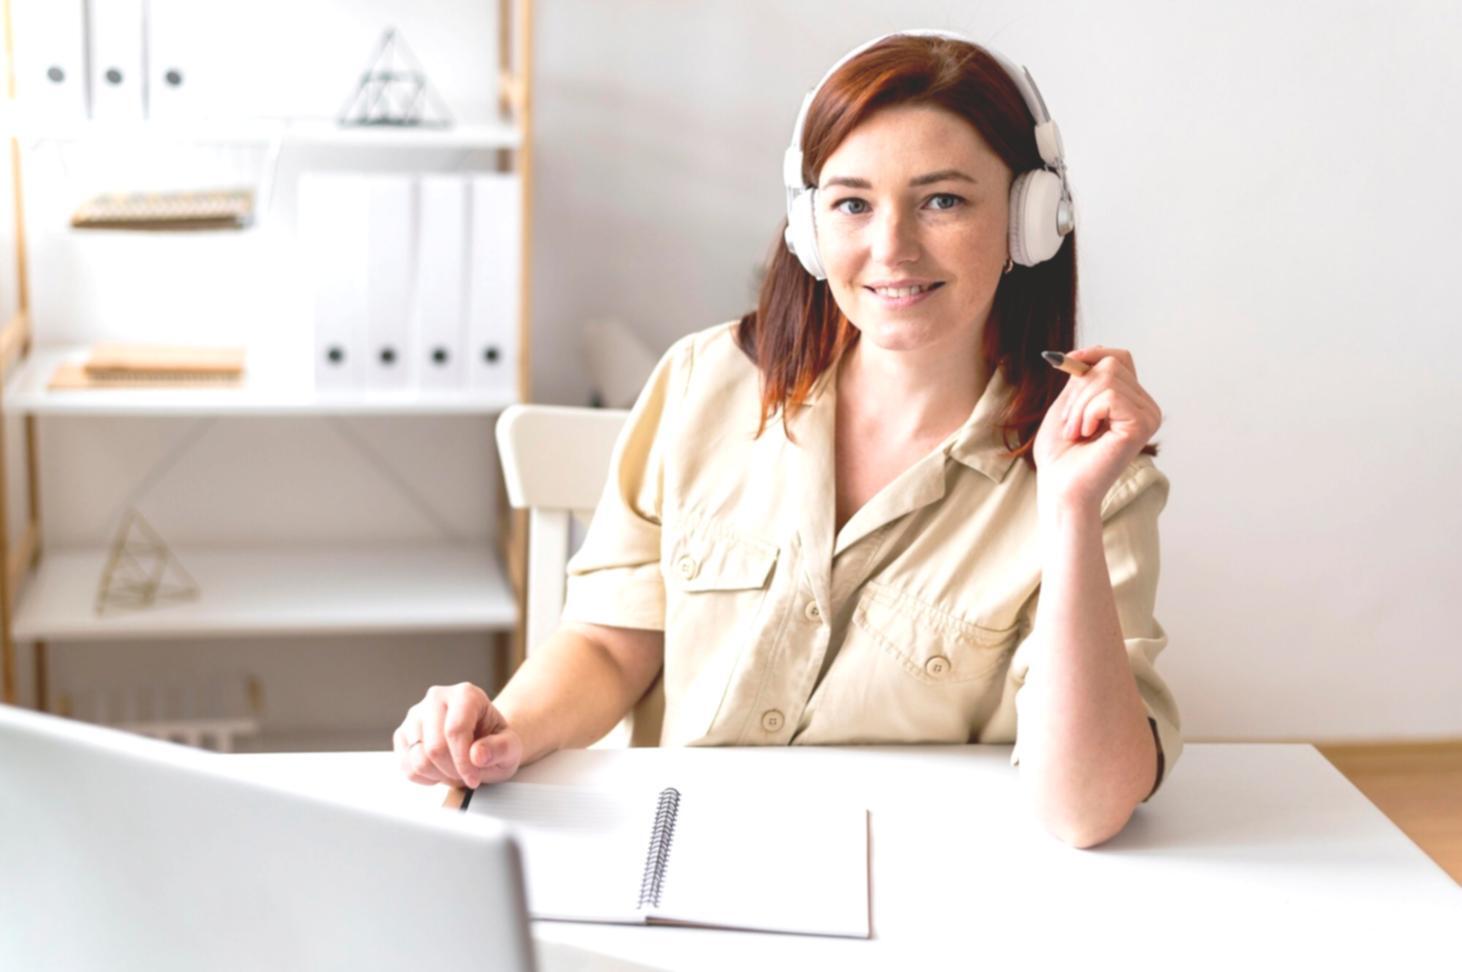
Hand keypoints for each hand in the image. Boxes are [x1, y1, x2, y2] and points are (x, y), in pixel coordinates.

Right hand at [394, 682, 522, 788]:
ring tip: (456, 771)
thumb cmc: (495, 743)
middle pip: (435, 747)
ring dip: (440, 775)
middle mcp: (437, 698)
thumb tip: (477, 754)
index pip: (456, 730)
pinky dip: (426, 778)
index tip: (474, 778)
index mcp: (466, 694)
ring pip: (418, 759)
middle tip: (467, 775)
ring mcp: (416, 715)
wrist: (482, 743)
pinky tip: (441, 770)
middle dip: (453, 771)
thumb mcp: (512, 748)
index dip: (464, 762)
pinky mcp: (403, 734)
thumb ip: (501, 749)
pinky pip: (407, 767)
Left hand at [1032, 347, 1161, 512]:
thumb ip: (1083, 378)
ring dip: (1079, 405)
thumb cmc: (1061, 454)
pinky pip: (1110, 396)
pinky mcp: (1142, 426)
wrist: (1060, 488)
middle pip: (1111, 364)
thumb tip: (1089, 349)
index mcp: (1132, 401)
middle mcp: (1147, 408)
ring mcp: (1148, 416)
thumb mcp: (1069, 404)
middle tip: (1071, 424)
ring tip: (1077, 432)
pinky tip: (1086, 435)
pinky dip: (1087, 413)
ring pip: (1107, 378)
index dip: (1091, 354)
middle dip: (1078, 389)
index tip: (1064, 362)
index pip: (1119, 357)